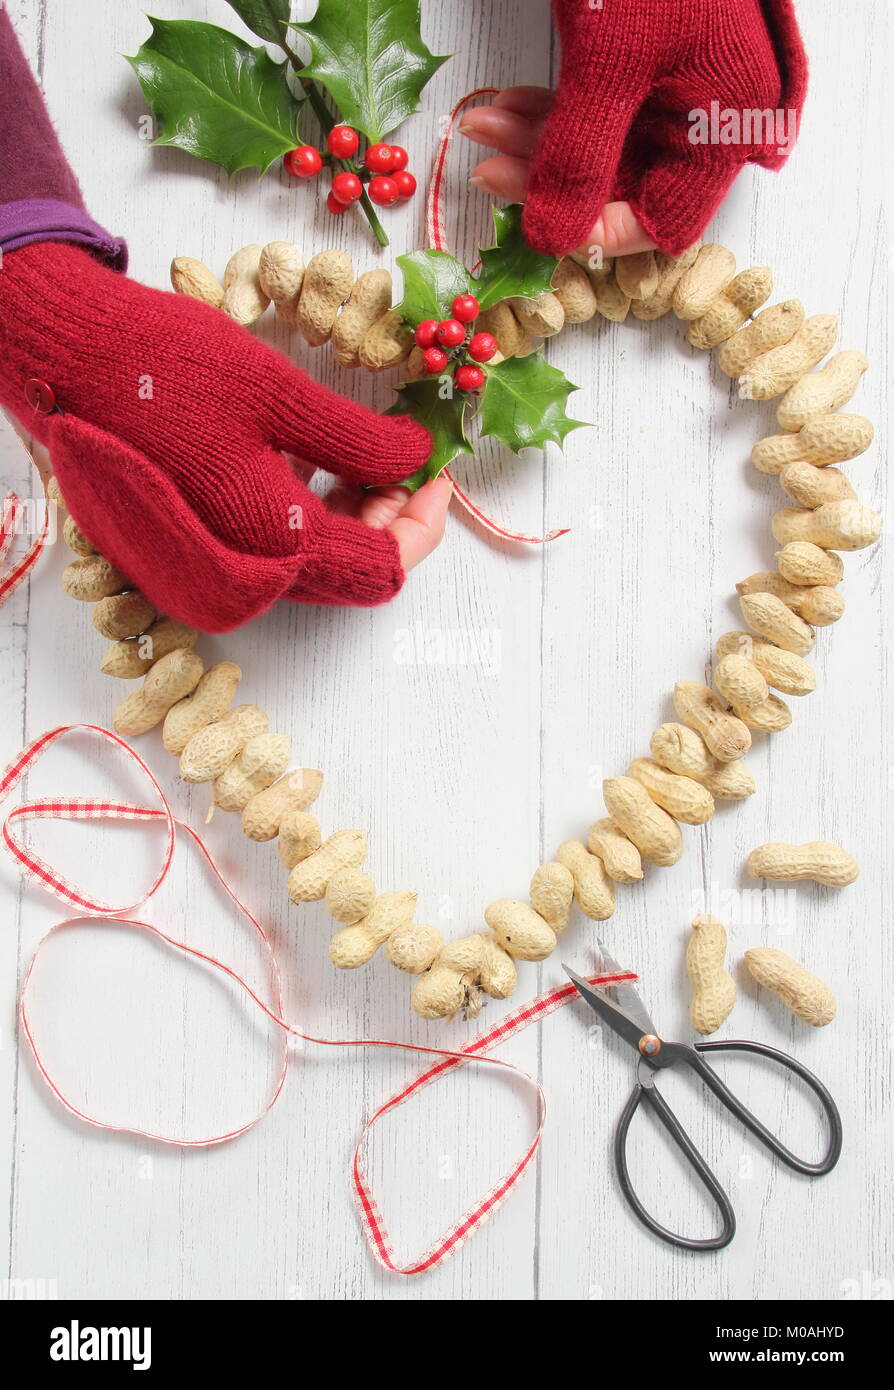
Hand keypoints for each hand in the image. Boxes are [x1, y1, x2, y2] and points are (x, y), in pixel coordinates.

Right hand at [0, 242, 434, 631]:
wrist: (62, 358)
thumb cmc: (168, 367)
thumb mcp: (281, 394)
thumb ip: (360, 441)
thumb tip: (416, 460)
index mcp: (273, 544)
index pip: (383, 569)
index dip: (423, 523)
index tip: (439, 473)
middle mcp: (240, 580)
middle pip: (348, 578)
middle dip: (387, 522)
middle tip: (397, 461)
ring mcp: (206, 576)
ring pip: (306, 570)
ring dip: (345, 521)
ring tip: (355, 456)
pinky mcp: (182, 558)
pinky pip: (262, 559)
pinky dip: (298, 520)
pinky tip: (303, 466)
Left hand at [463, 0, 806, 259]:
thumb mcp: (608, 64)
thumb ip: (579, 159)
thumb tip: (549, 239)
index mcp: (726, 126)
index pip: (663, 219)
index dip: (600, 230)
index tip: (542, 224)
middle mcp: (710, 118)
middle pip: (623, 185)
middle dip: (549, 179)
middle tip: (486, 166)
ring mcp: (678, 89)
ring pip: (601, 149)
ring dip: (537, 144)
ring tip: (481, 123)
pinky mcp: (648, 64)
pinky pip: (599, 112)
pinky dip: (552, 112)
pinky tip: (506, 103)